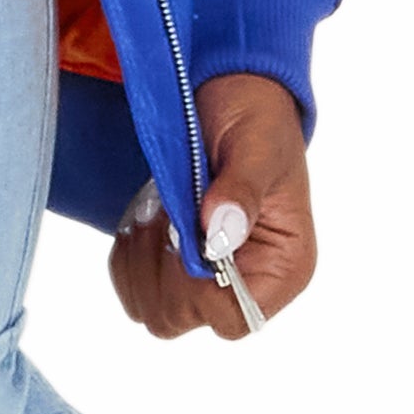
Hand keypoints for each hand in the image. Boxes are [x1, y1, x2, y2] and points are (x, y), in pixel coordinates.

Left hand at [108, 70, 317, 341]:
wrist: (235, 95)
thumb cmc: (257, 120)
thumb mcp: (255, 147)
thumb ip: (240, 192)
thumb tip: (220, 233)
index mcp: (283, 268)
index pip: (232, 318)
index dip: (195, 288)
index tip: (184, 236)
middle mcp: (251, 283)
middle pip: (183, 318)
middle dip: (161, 269)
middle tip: (167, 216)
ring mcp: (213, 279)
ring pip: (151, 307)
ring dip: (141, 259)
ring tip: (159, 211)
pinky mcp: (180, 267)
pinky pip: (134, 286)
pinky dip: (129, 254)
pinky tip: (149, 217)